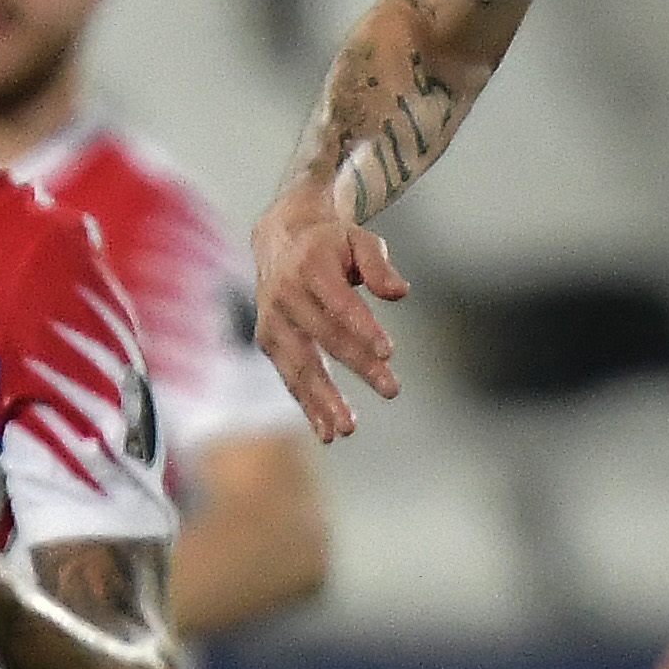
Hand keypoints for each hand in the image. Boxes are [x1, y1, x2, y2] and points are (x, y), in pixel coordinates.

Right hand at [250, 195, 407, 441]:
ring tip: (347, 428)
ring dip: (324, 399)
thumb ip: (378, 265)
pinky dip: (307, 405)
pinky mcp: (268, 341)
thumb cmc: (330, 243)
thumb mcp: (358, 239)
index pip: (340, 302)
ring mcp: (272, 320)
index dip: (364, 327)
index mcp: (309, 265)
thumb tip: (400, 292)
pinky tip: (326, 430)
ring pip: (300, 365)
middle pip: (325, 336)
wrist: (280, 239)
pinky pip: (290, 376)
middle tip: (391, 389)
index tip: (389, 352)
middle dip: (359, 365)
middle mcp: (285, 294)